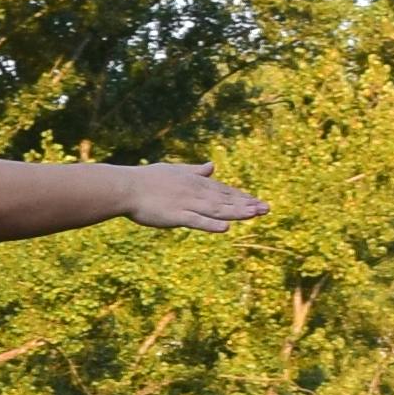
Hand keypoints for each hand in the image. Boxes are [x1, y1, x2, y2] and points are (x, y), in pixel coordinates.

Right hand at [120, 162, 265, 229]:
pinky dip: (211, 225)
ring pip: (216, 209)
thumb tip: (211, 166)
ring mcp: (186, 204)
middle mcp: (195, 192)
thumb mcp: (175, 171)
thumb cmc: (147, 180)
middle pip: (225, 199)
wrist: (126, 187)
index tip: (258, 202)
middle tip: (267, 209)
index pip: (223, 190)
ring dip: (236, 212)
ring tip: (255, 215)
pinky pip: (197, 221)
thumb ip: (195, 171)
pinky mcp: (176, 216)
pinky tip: (225, 228)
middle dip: (247, 204)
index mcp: (195, 182)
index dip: (242, 197)